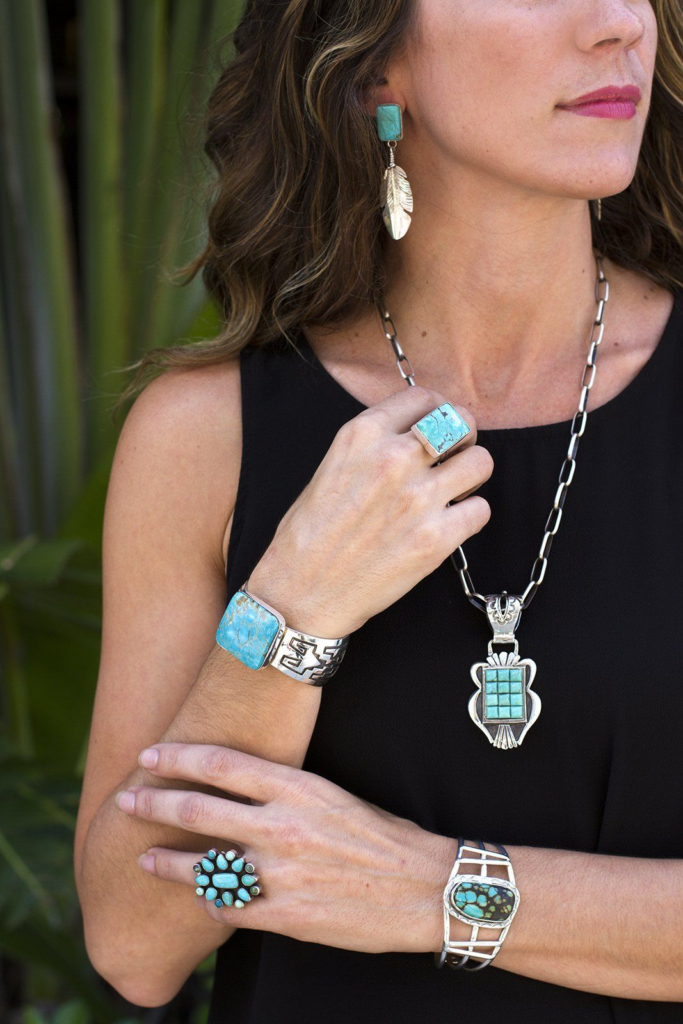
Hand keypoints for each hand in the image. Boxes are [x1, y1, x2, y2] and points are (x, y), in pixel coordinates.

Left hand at [115, 741, 457, 954]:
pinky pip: (229, 910)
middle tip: (127, 799)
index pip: (221, 764)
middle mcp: (282, 826)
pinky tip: (199, 900)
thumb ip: (284, 791)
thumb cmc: (381, 836)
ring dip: (165, 863)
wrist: (425, 887)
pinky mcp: (285, 916)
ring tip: (143, 859)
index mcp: (296, 788)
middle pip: (198, 810)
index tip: (150, 755)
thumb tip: (240, 786)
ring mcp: (280, 874)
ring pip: (202, 867)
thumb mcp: (332, 795)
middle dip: (153, 803)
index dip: (178, 757)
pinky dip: (209, 903)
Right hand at [246, 385, 492, 637]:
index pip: (423, 397)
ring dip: (471, 475)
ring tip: (453, 490)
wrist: (301, 591)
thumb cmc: (308, 534)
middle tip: (453, 457)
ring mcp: (418, 498)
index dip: (437, 411)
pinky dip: (469, 516)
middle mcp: (393, 459)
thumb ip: (374, 445)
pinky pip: (480, 509)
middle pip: (460, 423)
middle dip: (463, 437)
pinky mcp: (436, 538)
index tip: (436, 427)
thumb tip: (414, 435)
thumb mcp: (332, 466)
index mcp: (362, 435)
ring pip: (481, 462)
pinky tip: (447, 525)